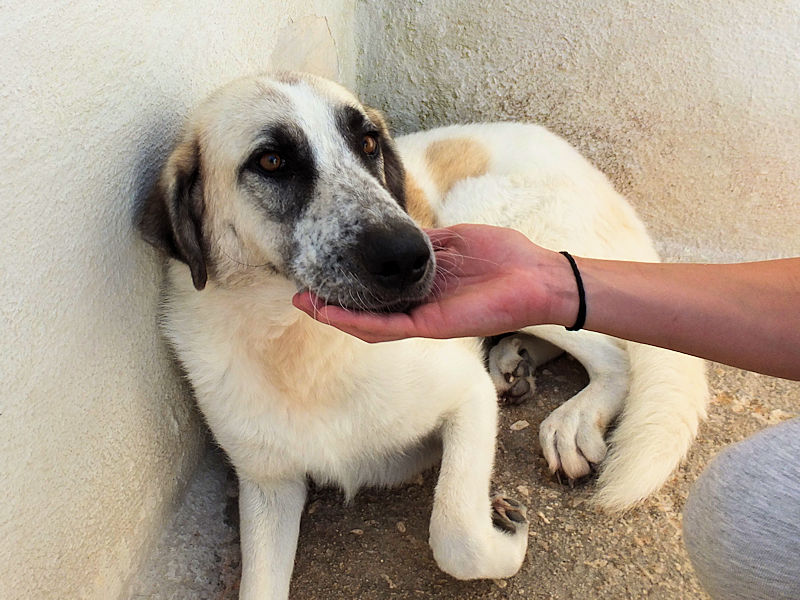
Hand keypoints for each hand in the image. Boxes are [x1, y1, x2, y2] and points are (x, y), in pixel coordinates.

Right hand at [292, 224, 576, 341]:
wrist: (537, 276)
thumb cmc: (504, 258)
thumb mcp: (453, 240)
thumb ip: (421, 240)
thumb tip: (393, 230)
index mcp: (422, 285)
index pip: (376, 287)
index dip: (347, 279)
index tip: (321, 265)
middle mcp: (418, 306)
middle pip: (366, 310)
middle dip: (332, 303)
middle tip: (300, 293)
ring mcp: (423, 318)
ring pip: (370, 323)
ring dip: (336, 315)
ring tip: (306, 304)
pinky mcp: (432, 326)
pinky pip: (388, 327)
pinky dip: (358, 321)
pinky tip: (331, 313)